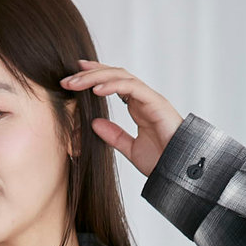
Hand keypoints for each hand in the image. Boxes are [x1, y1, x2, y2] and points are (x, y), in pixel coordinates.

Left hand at [59, 59, 184, 178]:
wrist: (179, 171)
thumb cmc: (161, 161)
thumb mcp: (131, 149)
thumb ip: (114, 136)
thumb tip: (94, 123)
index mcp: (138, 106)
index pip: (113, 83)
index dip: (94, 77)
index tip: (74, 77)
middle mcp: (143, 98)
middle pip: (114, 75)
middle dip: (89, 74)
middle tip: (66, 79)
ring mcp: (150, 98)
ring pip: (120, 76)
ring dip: (96, 77)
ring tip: (75, 83)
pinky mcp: (155, 102)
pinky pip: (131, 87)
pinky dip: (112, 85)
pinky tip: (96, 89)